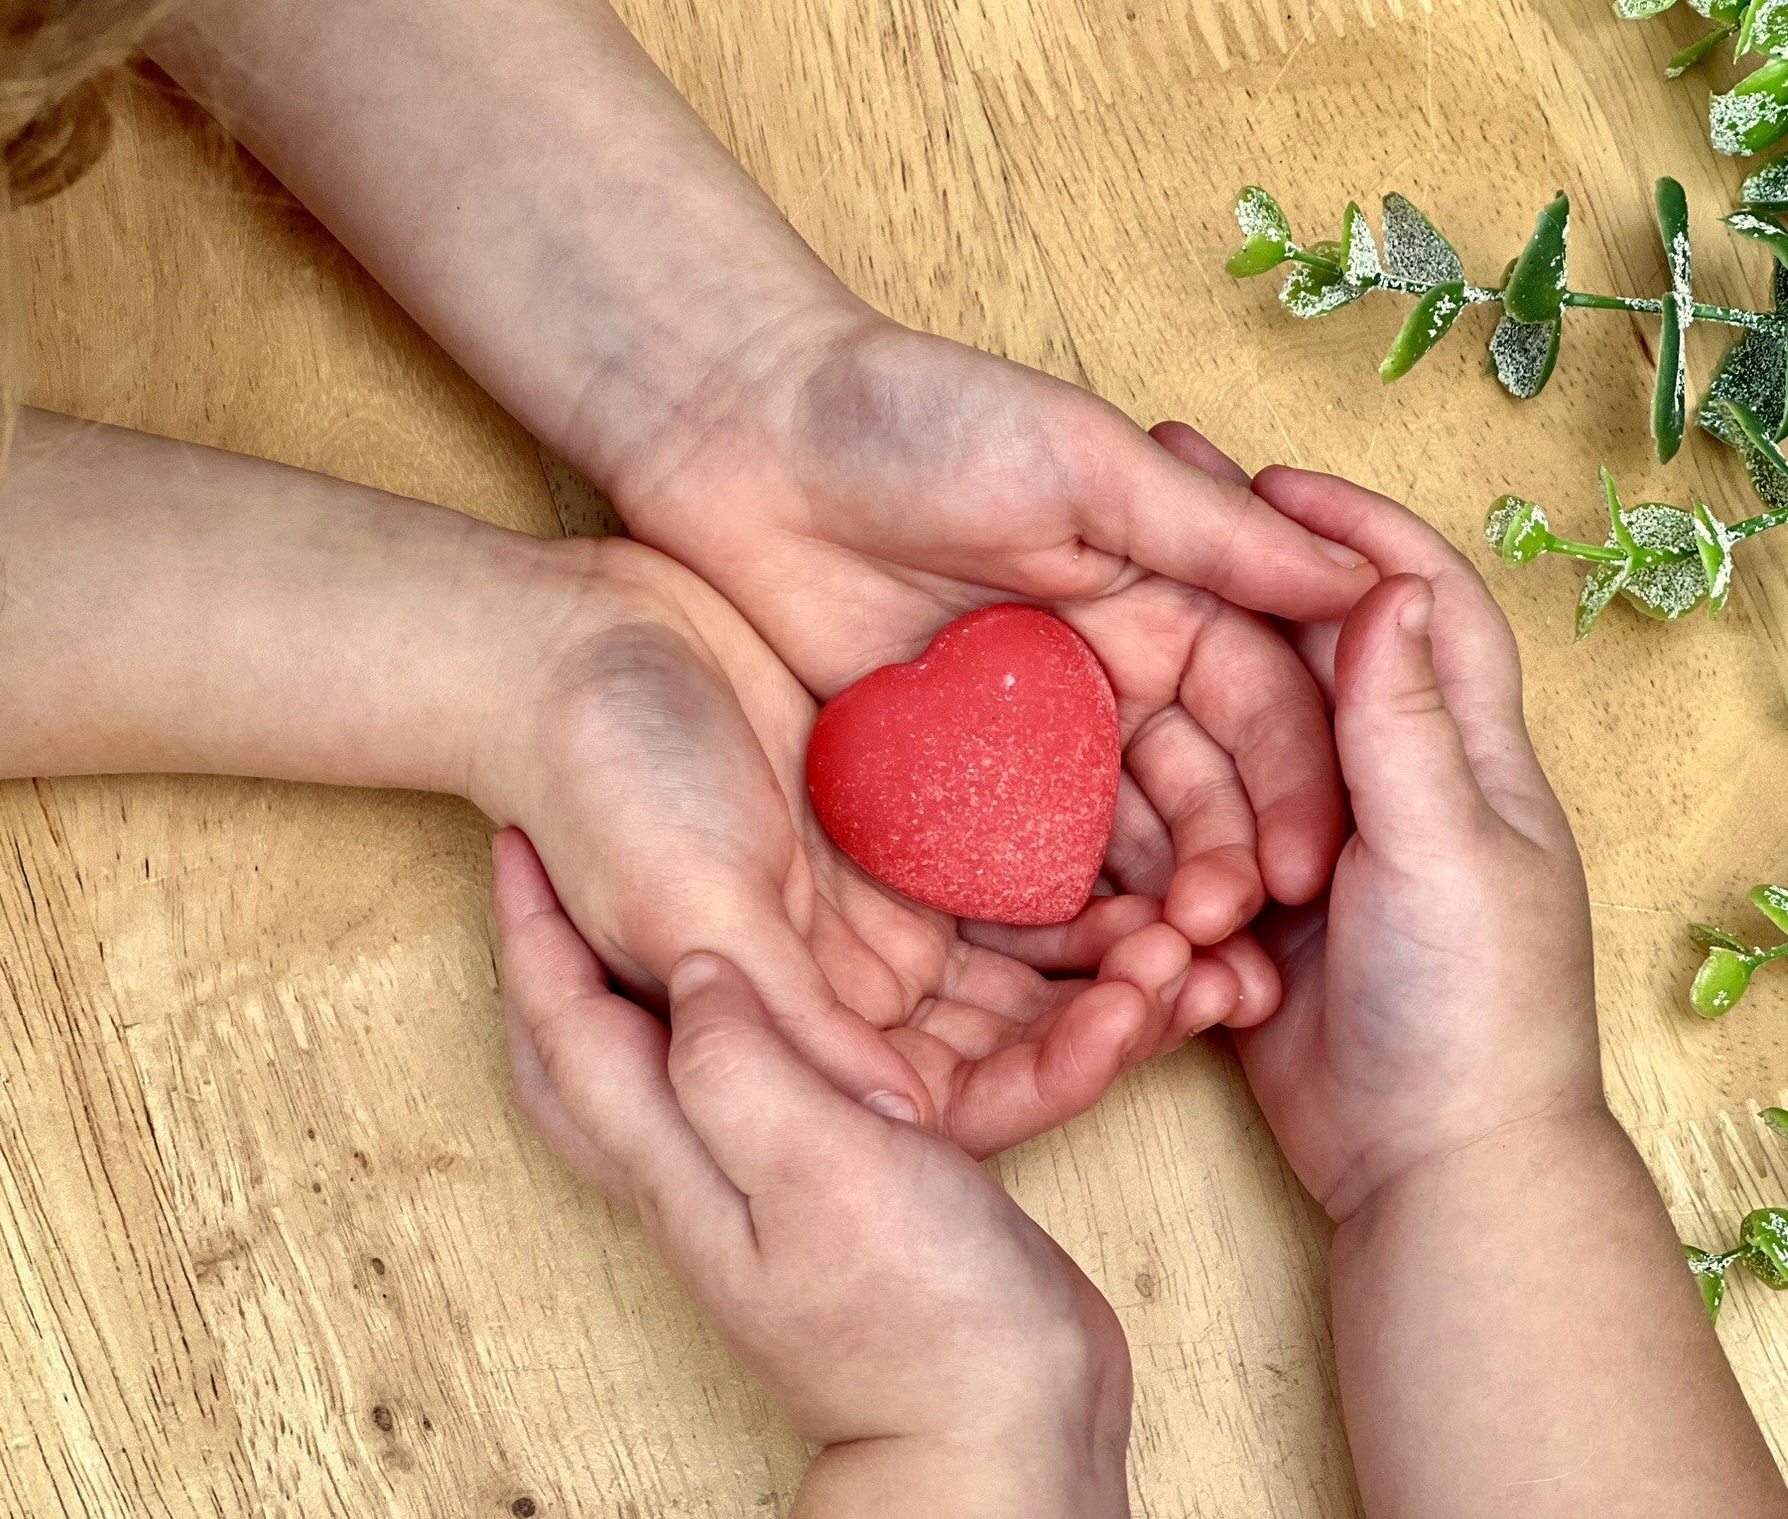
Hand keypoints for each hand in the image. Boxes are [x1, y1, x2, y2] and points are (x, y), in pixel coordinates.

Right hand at [467, 535, 1224, 1155]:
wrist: (560, 652)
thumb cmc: (601, 790)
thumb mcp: (693, 911)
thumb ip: (785, 1025)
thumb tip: (895, 1136)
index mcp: (806, 1033)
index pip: (955, 1093)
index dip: (1053, 1073)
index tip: (1136, 1024)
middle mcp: (862, 984)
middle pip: (1020, 1029)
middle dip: (1126, 1009)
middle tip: (1223, 972)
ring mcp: (893, 900)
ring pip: (1041, 946)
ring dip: (1134, 937)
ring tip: (1227, 913)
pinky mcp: (916, 814)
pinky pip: (1031, 849)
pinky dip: (1104, 850)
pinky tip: (1179, 829)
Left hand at [493, 832, 1131, 1517]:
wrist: (1005, 1433)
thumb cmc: (923, 1314)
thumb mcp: (824, 1170)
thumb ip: (743, 1066)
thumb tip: (692, 970)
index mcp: (681, 1162)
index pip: (570, 1032)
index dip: (535, 933)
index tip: (518, 842)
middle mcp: (701, 1175)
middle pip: (583, 1062)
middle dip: (552, 968)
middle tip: (552, 880)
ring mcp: (763, 1192)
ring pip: (660, 1072)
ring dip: (636, 989)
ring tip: (652, 917)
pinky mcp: (829, 1198)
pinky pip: (744, 1089)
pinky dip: (734, 1028)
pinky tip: (779, 1004)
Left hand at [604, 313, 1377, 982]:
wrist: (747, 438)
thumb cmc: (923, 417)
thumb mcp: (1083, 464)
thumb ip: (1215, 536)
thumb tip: (1366, 580)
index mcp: (1164, 602)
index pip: (1259, 710)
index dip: (1289, 788)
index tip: (1300, 868)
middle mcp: (1110, 681)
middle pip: (1197, 795)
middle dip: (1221, 866)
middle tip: (1221, 933)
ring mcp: (1029, 742)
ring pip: (1115, 845)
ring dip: (1146, 908)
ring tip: (1160, 972)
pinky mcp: (946, 783)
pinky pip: (1009, 861)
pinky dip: (1045, 914)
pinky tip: (1067, 967)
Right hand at [1148, 432, 1603, 1221]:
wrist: (1431, 1168)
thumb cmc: (1472, 1007)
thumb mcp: (1444, 850)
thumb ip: (1404, 726)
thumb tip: (1389, 583)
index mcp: (1463, 756)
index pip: (1421, 603)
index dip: (1357, 531)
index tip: (1269, 481)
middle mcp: (1393, 788)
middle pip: (1312, 660)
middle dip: (1242, 590)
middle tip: (1152, 529)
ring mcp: (1324, 851)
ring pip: (1239, 748)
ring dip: (1183, 713)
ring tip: (1103, 647)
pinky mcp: (1264, 915)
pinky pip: (1200, 839)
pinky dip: (1160, 817)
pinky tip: (1094, 771)